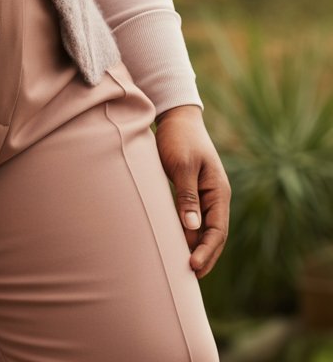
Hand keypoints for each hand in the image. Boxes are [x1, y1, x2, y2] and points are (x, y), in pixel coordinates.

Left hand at [154, 104, 230, 278]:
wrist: (176, 116)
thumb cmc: (179, 138)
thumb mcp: (182, 165)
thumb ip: (187, 196)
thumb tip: (192, 227)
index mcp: (219, 191)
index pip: (217, 230)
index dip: (206, 251)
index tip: (193, 267)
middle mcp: (215, 196)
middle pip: (214, 235)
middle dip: (204, 256)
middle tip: (189, 277)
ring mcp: (205, 194)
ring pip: (204, 229)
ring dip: (195, 247)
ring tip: (182, 268)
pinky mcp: (192, 192)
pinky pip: (193, 219)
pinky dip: (188, 233)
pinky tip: (177, 244)